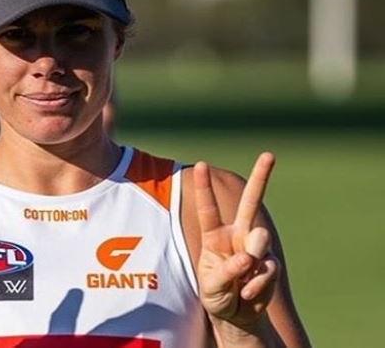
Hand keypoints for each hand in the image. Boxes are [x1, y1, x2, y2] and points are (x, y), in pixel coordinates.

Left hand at [194, 152, 278, 327]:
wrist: (236, 315)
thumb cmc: (217, 294)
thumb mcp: (212, 285)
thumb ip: (228, 270)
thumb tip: (249, 258)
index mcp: (215, 235)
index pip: (209, 208)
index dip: (204, 187)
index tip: (200, 165)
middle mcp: (237, 236)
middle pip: (250, 202)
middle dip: (261, 177)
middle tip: (270, 154)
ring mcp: (256, 249)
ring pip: (259, 241)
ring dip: (250, 263)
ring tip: (241, 284)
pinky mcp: (269, 264)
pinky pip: (267, 269)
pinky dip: (256, 286)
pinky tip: (248, 294)